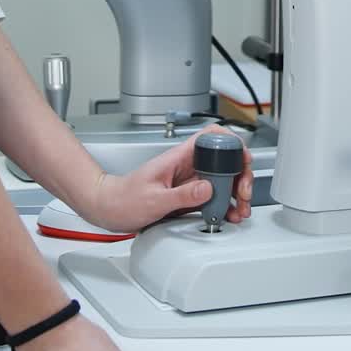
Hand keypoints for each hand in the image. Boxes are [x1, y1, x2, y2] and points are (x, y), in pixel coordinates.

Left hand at [87, 127, 253, 233]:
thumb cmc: (123, 199)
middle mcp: (186, 165)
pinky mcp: (188, 195)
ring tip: (239, 208)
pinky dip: (224, 204)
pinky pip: (212, 196)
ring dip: (235, 192)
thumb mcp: (153, 200)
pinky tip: (227, 214)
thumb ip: (182, 195)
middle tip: (242, 193)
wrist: (108, 209)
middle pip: (223, 159)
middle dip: (239, 174)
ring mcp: (188, 180)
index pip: (211, 136)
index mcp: (178, 157)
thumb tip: (207, 188)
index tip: (241, 161)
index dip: (231, 143)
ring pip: (221, 179)